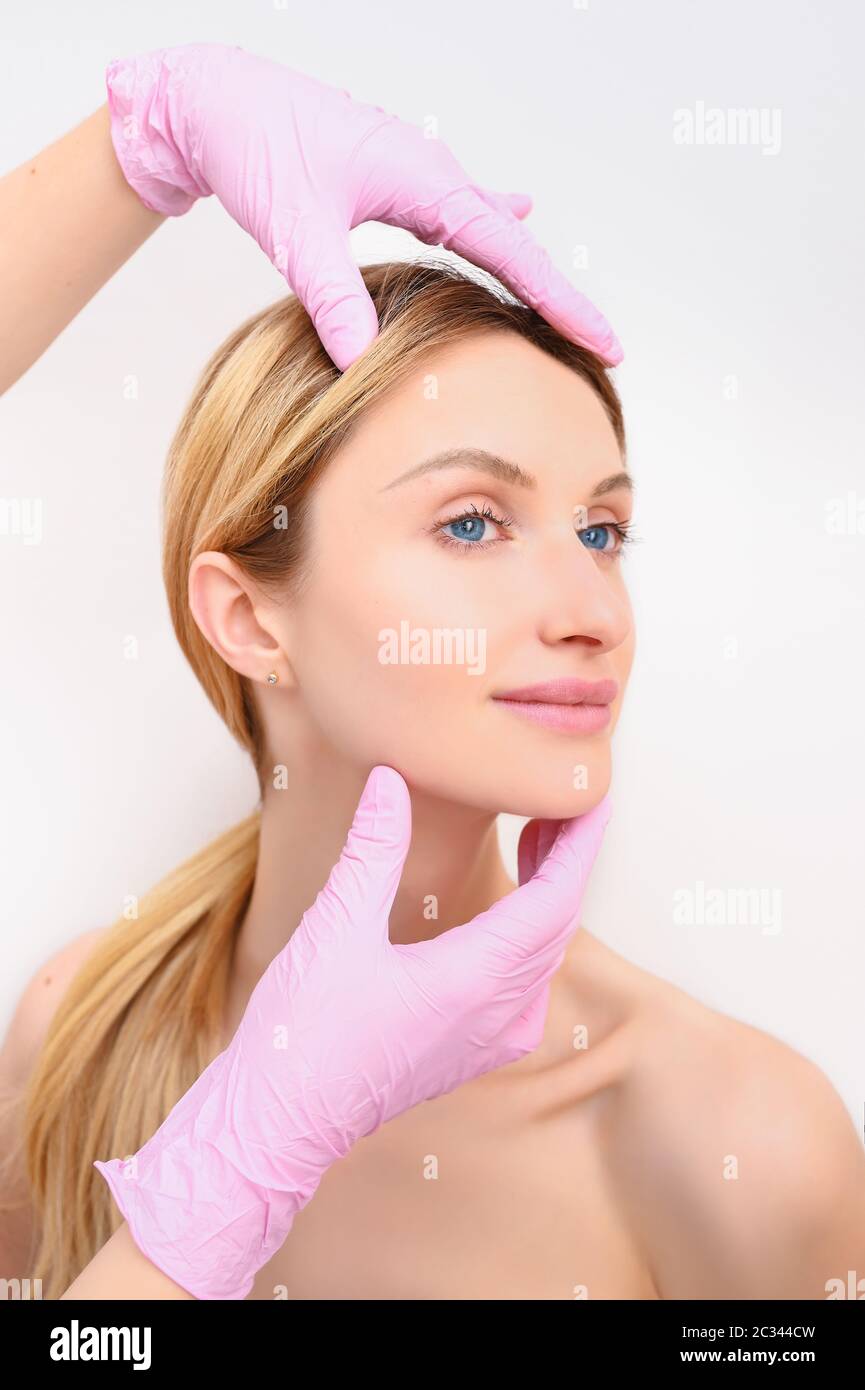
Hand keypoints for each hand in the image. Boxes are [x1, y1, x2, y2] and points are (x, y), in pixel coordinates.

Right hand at [94, 764, 611, 1298]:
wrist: (278, 1122)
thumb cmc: (303, 1033)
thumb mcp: (335, 925)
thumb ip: (372, 847)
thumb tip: (390, 780)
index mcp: (474, 979)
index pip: (555, 898)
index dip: (578, 845)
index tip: (595, 800)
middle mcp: (495, 1015)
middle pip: (557, 925)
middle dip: (564, 861)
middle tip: (554, 807)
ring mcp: (484, 1043)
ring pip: (543, 960)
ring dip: (547, 902)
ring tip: (533, 849)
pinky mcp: (466, 1058)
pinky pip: (525, 997)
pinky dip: (530, 948)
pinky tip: (505, 928)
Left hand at [104, 42, 622, 370]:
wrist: (215, 99)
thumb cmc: (253, 144)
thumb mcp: (293, 229)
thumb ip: (331, 295)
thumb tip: (361, 361)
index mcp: (423, 179)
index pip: (512, 252)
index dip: (562, 302)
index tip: (604, 341)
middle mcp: (430, 172)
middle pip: (514, 244)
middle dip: (558, 296)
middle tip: (603, 345)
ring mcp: (413, 174)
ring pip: (487, 229)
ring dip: (527, 268)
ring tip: (567, 309)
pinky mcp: (391, 179)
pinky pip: (457, 210)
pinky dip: (489, 227)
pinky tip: (514, 216)